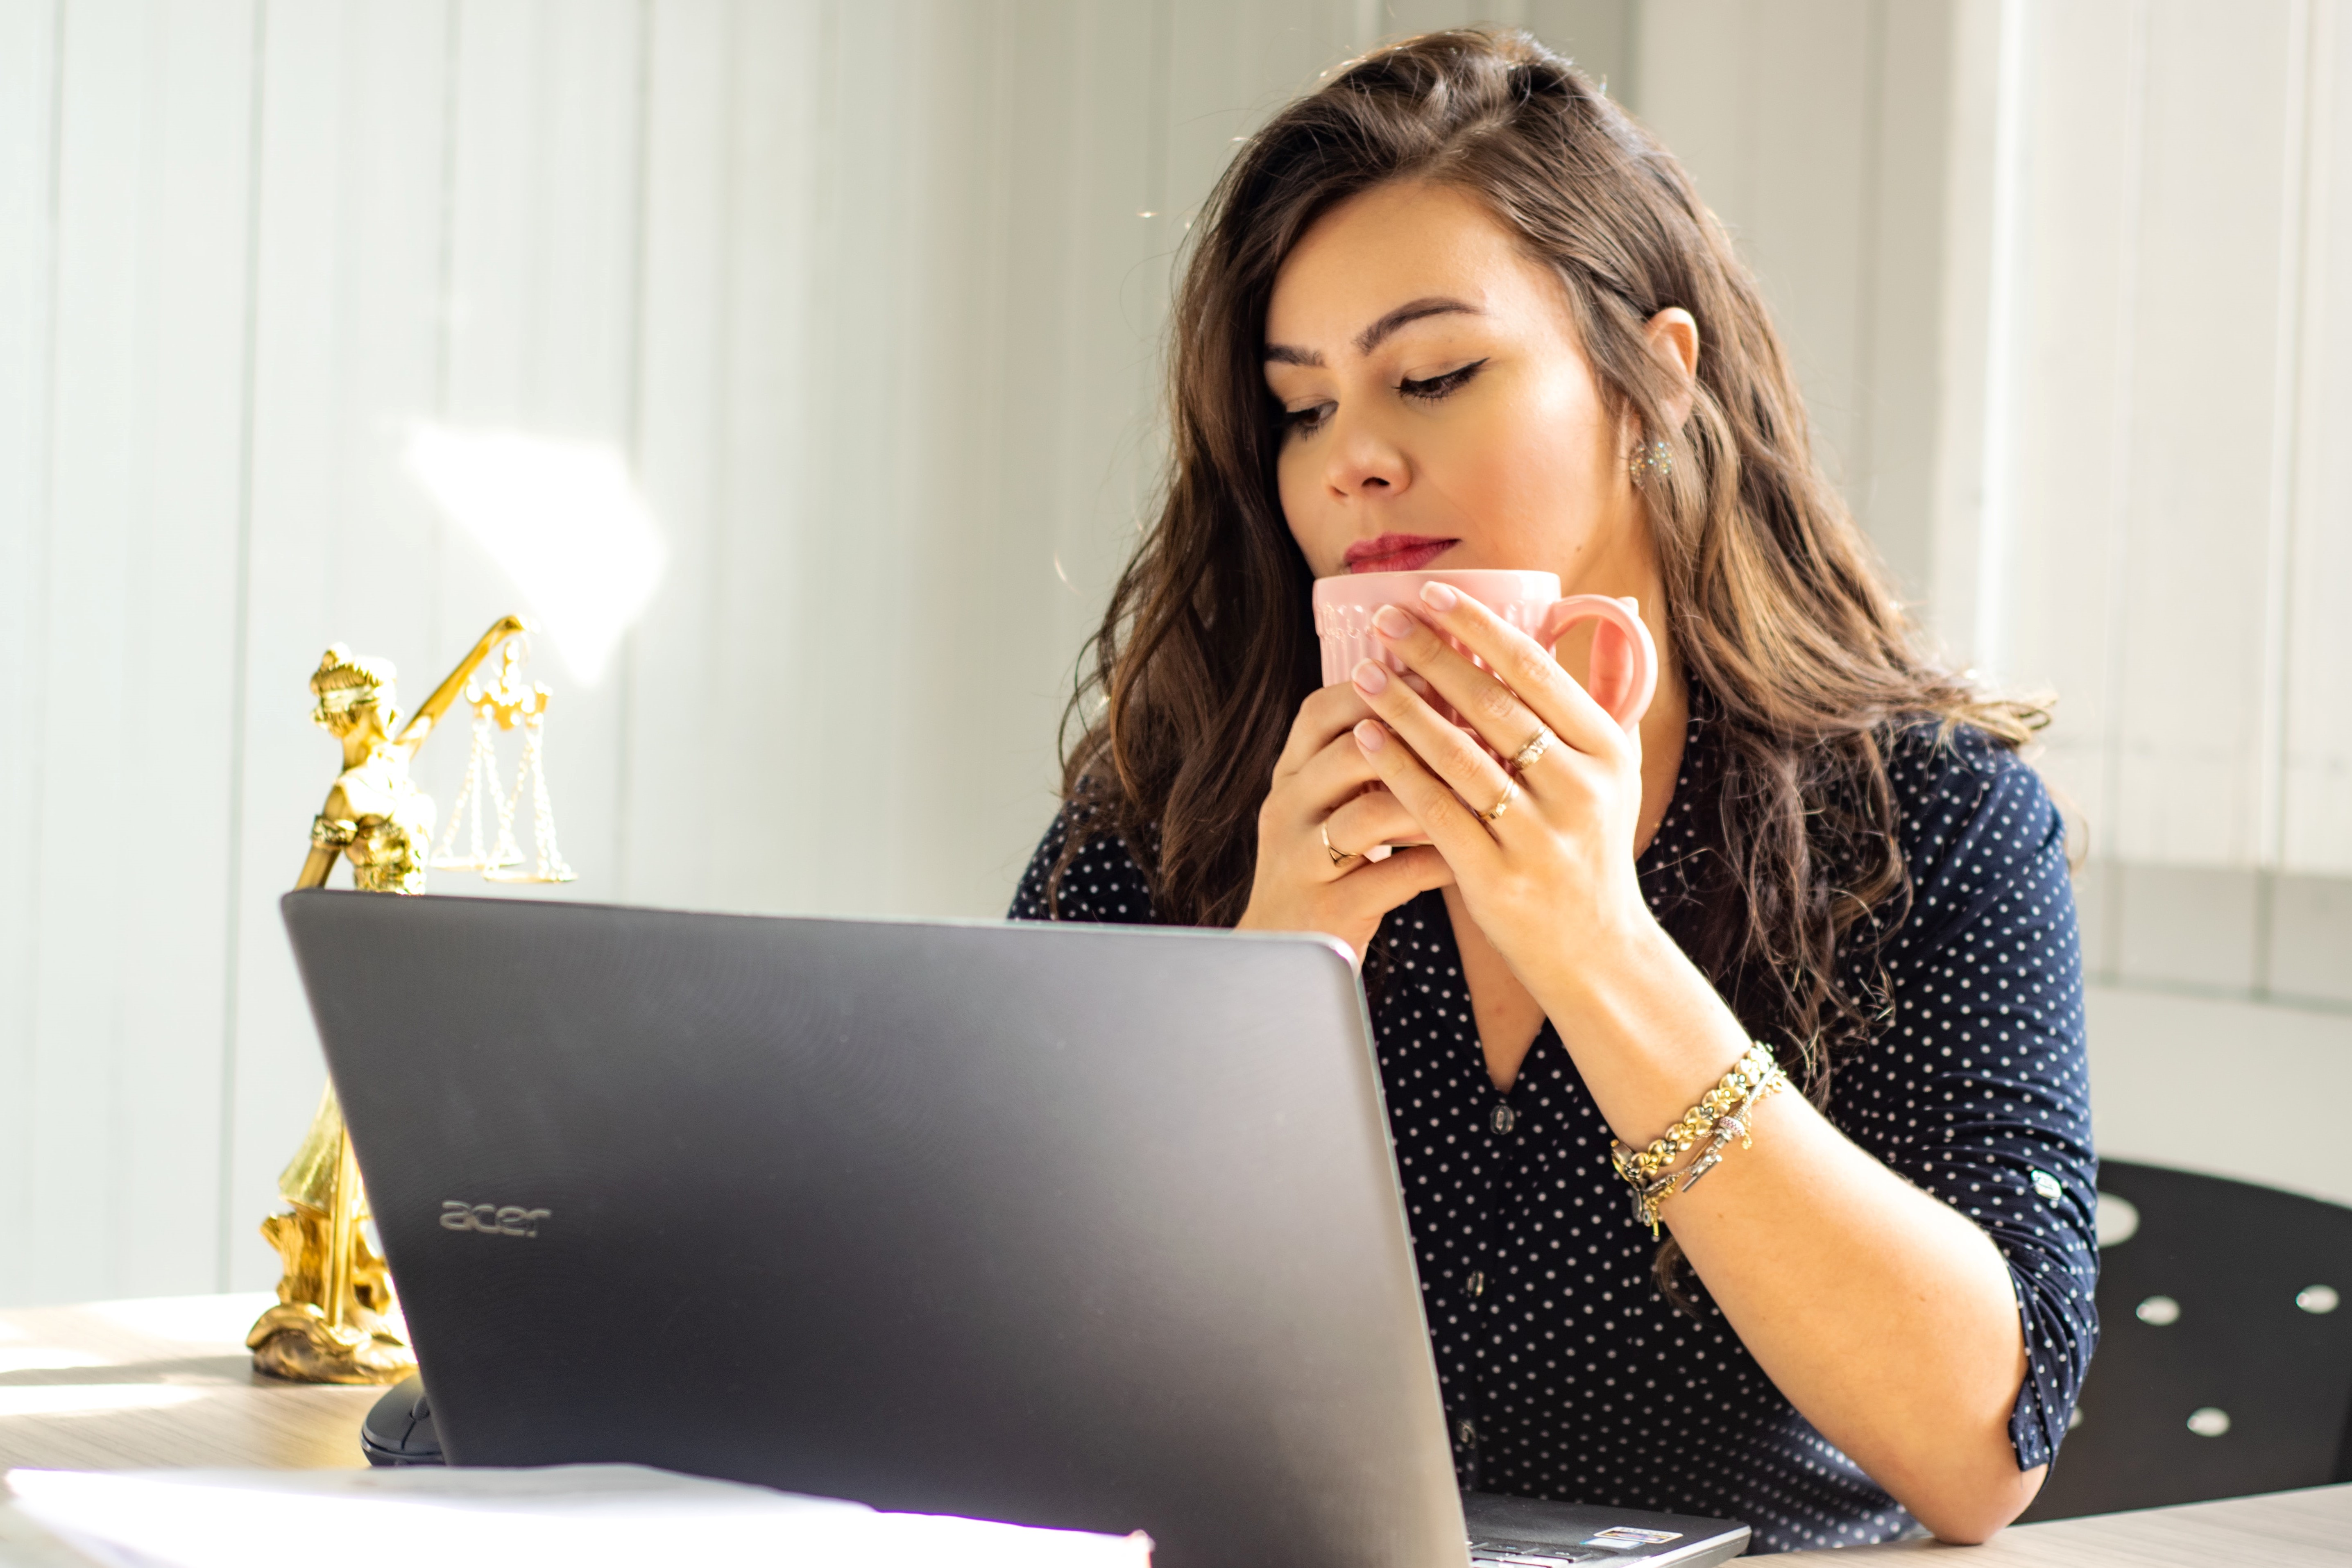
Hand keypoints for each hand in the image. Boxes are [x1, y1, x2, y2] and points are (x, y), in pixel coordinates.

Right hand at [1235, 681, 1455, 960]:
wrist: (1281, 960)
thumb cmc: (1326, 871)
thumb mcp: (1329, 808)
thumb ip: (1364, 763)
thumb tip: (1440, 705)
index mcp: (1289, 777)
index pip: (1320, 711)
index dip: (1376, 688)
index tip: (1432, 675)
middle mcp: (1286, 810)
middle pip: (1346, 752)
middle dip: (1415, 737)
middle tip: (1474, 729)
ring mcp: (1300, 860)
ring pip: (1367, 813)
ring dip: (1429, 799)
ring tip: (1479, 792)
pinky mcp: (1325, 908)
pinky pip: (1389, 876)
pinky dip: (1434, 862)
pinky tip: (1470, 857)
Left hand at [1344, 582, 1653, 996]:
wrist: (1595, 952)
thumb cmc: (1592, 848)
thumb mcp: (1618, 772)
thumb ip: (1608, 696)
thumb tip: (1624, 608)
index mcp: (1608, 752)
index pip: (1537, 671)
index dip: (1480, 628)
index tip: (1432, 594)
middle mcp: (1580, 790)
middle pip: (1493, 705)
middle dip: (1433, 656)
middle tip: (1385, 621)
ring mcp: (1538, 836)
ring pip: (1459, 755)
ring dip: (1404, 707)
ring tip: (1363, 671)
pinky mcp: (1497, 876)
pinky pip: (1436, 811)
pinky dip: (1398, 770)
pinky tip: (1365, 738)